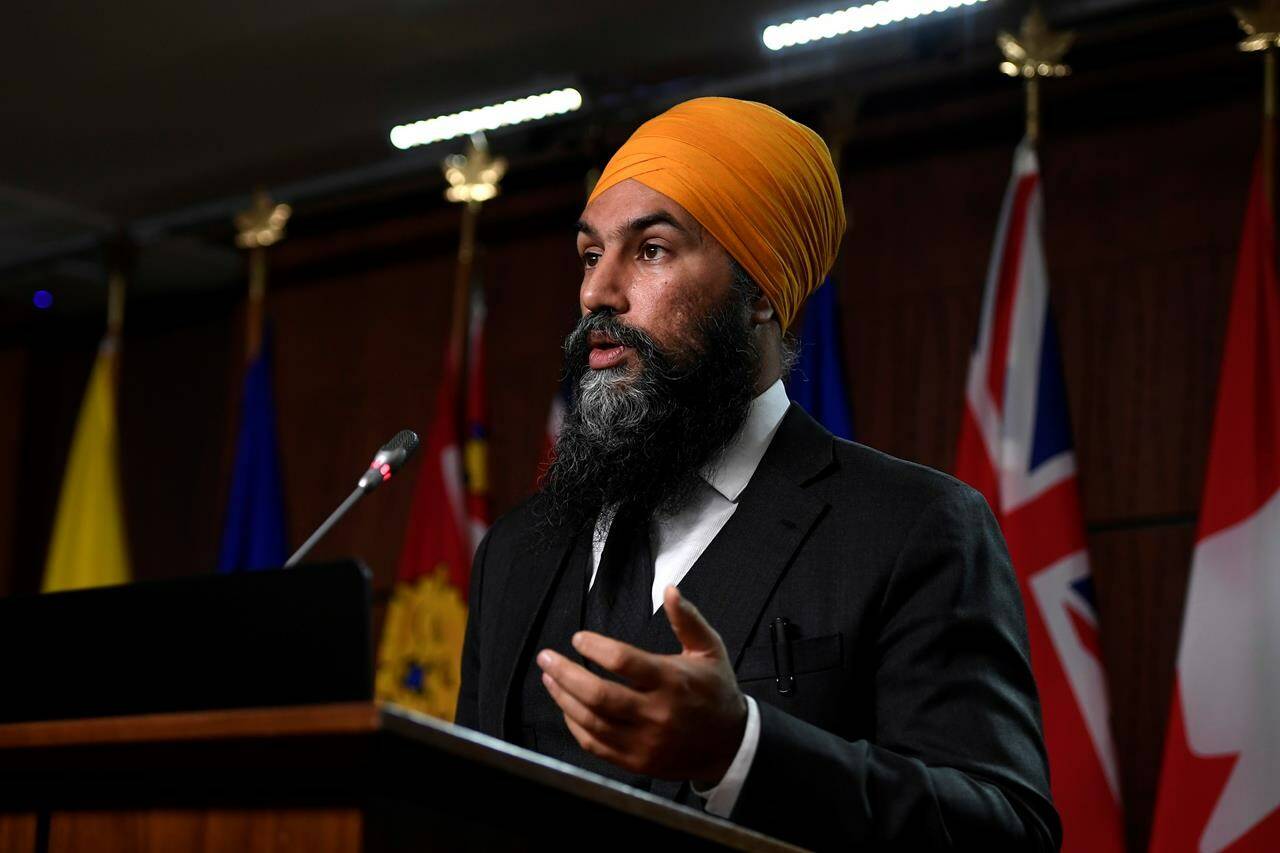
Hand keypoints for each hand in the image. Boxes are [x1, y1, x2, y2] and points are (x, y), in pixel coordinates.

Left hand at [536, 585, 746, 784]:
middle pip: (598, 694)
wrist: (729, 744)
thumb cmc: (716, 691)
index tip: (578, 638)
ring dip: (563, 697)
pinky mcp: (636, 761)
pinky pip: (595, 745)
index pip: (623, 661)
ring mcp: (645, 741)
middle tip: (546, 657)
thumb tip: (669, 590)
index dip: (595, 647)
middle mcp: (656, 713)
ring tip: (548, 678)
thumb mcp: (709, 649)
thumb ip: (687, 619)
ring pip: (591, 721)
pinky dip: (575, 725)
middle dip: (565, 674)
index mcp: (672, 681)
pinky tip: (566, 707)